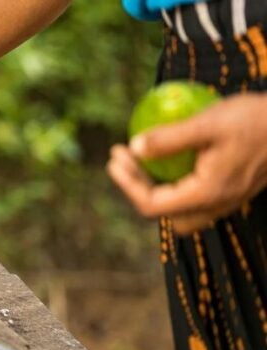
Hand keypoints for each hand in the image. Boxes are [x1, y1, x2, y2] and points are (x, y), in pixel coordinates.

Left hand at [107, 93, 266, 234]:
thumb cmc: (256, 119)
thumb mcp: (209, 123)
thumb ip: (170, 139)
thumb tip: (134, 147)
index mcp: (207, 195)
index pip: (151, 205)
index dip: (126, 184)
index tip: (114, 158)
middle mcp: (215, 205)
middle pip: (162, 213)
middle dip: (136, 187)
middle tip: (122, 156)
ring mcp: (225, 200)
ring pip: (178, 210)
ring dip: (154, 187)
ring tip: (140, 158)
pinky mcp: (231, 190)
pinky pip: (193, 196)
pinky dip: (173, 181)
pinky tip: (168, 155)